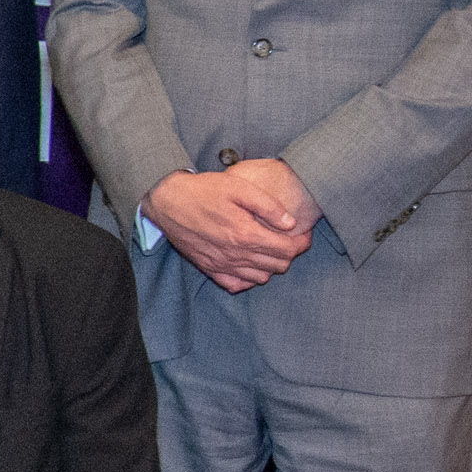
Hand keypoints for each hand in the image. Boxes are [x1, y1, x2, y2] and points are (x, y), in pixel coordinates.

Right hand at [145, 163, 314, 291]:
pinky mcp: (208, 268)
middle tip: (288, 240)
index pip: (288, 250)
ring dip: (271, 265)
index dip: (302, 243)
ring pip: (261, 278)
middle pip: (278, 266)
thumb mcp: (239, 187)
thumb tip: (290, 223)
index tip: (304, 234)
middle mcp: (235, 254)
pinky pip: (236, 284)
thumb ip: (268, 206)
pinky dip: (248, 278)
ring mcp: (221, 264)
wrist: (167, 200)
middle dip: (289, 253)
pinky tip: (248, 263)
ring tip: (269, 249)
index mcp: (246, 234)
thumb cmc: (203, 190)